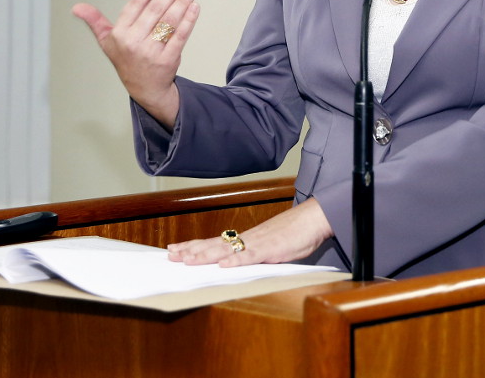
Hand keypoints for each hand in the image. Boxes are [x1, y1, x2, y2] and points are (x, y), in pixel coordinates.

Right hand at [71, 0, 199, 128]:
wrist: (144, 89)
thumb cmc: (126, 60)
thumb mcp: (107, 42)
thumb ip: (95, 21)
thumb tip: (76, 7)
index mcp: (119, 34)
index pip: (136, 5)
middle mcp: (134, 42)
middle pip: (155, 11)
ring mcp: (152, 52)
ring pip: (169, 21)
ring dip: (182, 2)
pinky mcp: (168, 60)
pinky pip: (180, 36)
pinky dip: (189, 20)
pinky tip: (194, 7)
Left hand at [167, 199, 333, 267]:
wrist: (314, 219)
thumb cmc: (296, 232)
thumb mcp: (271, 247)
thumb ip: (255, 254)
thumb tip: (239, 263)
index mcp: (247, 239)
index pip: (215, 243)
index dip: (195, 247)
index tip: (177, 250)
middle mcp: (248, 239)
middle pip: (214, 245)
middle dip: (191, 251)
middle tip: (170, 255)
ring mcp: (258, 243)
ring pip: (227, 250)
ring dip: (206, 255)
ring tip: (187, 260)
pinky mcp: (271, 250)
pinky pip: (251, 256)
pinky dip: (236, 260)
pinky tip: (223, 265)